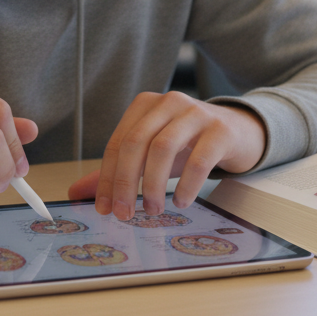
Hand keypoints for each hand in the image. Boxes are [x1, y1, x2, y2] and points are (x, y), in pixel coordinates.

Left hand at [68, 91, 265, 219]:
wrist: (240, 132)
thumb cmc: (190, 144)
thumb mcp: (151, 155)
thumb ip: (116, 170)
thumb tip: (77, 193)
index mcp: (145, 105)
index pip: (118, 142)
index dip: (107, 177)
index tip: (103, 208)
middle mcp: (169, 103)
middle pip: (136, 142)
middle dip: (125, 182)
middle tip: (123, 213)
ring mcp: (196, 113)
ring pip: (163, 148)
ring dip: (152, 185)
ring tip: (152, 210)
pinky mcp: (220, 129)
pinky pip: (199, 159)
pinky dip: (186, 185)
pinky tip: (181, 201)